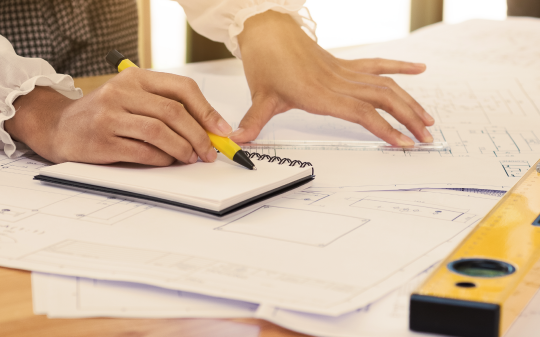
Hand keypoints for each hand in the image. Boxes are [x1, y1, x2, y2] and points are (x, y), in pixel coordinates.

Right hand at [5, 68, 231, 165]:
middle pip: (174, 112)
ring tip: (190, 158)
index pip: (182, 88)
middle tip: (209, 151)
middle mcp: (122, 92)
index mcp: (136, 78)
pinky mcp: (101, 140)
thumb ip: (166, 108)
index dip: (207, 111)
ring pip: (160, 132)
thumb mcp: (133, 99)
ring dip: (182, 149)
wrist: (58, 126)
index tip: (222, 130)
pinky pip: (142, 152)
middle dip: (199, 135)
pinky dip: (161, 159)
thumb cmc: (105, 114)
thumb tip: (209, 130)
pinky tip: (167, 162)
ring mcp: (109, 115)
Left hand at [231, 11, 433, 145]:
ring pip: (386, 84)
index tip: (403, 144)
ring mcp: (344, 72)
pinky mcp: (345, 64)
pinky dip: (400, 67)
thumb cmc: (266, 61)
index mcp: (320, 93)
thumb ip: (254, 121)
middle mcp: (338, 82)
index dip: (385, 128)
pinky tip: (420, 69)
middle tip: (427, 137)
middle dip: (408, 119)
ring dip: (409, 101)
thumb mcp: (260, 95)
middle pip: (383, 98)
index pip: (360, 113)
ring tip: (428, 117)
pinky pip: (377, 65)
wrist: (268, 28)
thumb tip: (237, 140)